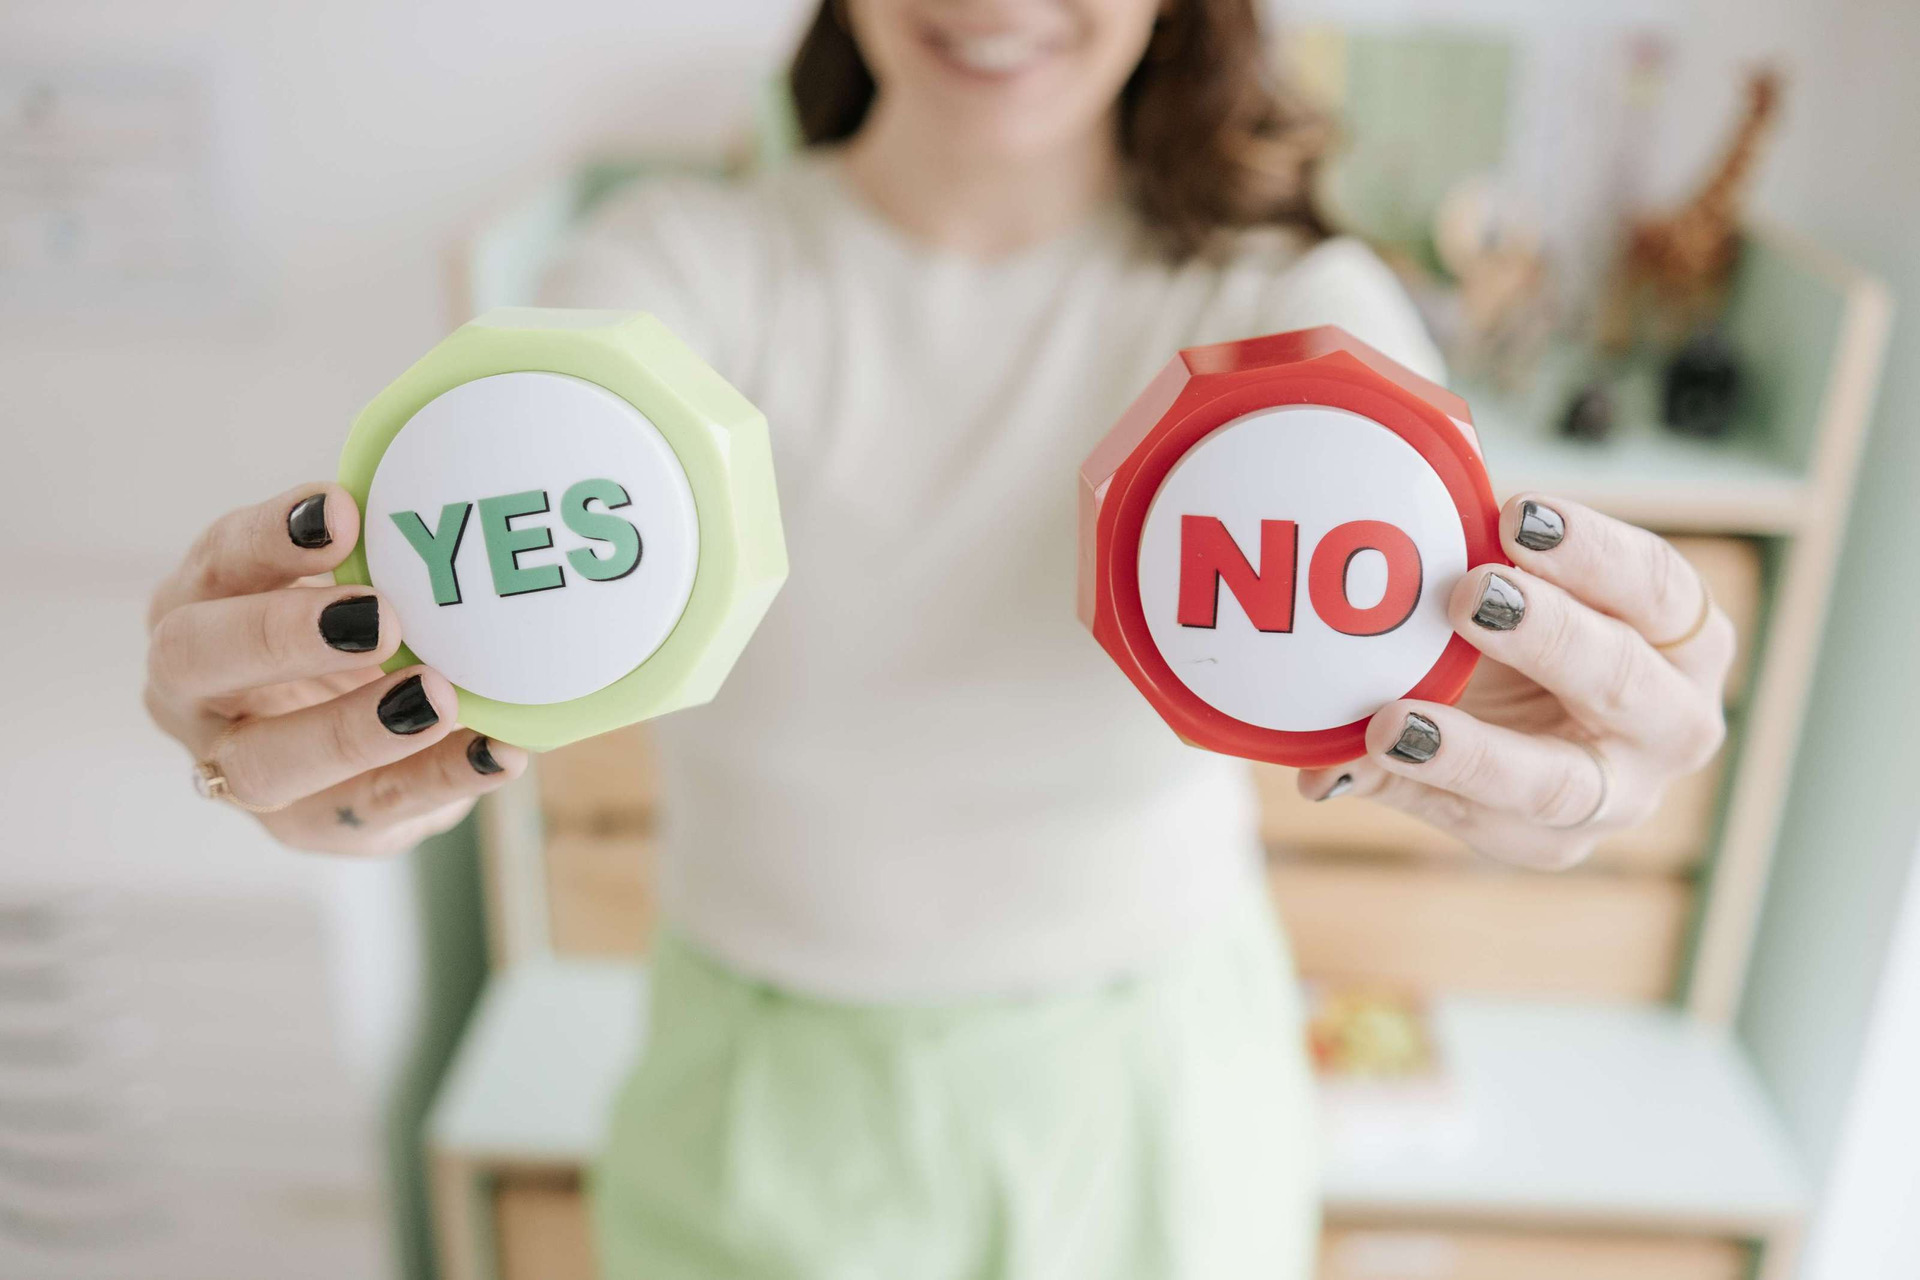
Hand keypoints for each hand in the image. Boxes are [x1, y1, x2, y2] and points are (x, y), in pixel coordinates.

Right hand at [144, 483, 526, 853]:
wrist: (370, 734)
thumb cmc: (354, 626)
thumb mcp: (357, 576)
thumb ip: (386, 541)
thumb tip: (469, 483)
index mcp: (198, 603)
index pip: (217, 560)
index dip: (272, 536)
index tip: (343, 511)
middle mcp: (194, 688)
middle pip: (197, 660)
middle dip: (281, 634)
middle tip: (377, 616)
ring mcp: (238, 769)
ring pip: (263, 763)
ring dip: (351, 730)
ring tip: (436, 696)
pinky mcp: (309, 824)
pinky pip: (369, 811)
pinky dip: (439, 779)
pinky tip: (498, 752)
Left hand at [1297, 495, 1733, 869]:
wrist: (1533, 725)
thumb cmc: (1535, 629)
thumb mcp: (1529, 584)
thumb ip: (1486, 546)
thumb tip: (1425, 482)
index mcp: (1688, 638)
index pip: (1658, 587)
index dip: (1592, 551)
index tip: (1516, 514)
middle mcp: (1674, 725)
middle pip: (1620, 682)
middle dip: (1544, 635)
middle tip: (1466, 595)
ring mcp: (1618, 798)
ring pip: (1554, 785)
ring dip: (1469, 753)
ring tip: (1392, 723)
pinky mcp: (1548, 845)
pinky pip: (1474, 823)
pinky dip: (1402, 789)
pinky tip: (1339, 769)